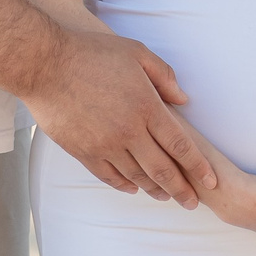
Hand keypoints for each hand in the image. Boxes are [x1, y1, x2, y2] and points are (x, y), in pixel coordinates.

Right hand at [22, 26, 218, 207]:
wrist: (45, 65)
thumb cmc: (91, 53)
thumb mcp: (135, 52)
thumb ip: (163, 76)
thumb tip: (183, 100)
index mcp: (146, 106)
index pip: (180, 145)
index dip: (198, 166)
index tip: (211, 181)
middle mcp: (128, 131)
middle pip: (162, 169)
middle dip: (181, 189)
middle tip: (193, 204)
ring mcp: (104, 144)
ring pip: (136, 176)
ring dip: (154, 189)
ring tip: (166, 197)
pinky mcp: (83, 151)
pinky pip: (108, 175)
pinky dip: (124, 184)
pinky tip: (133, 187)